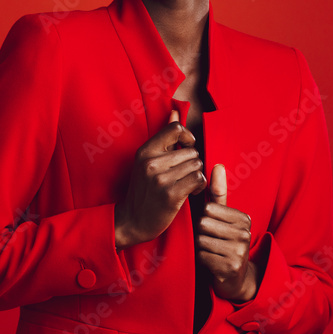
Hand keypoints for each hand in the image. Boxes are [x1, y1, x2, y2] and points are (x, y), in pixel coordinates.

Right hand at [114, 109, 206, 247]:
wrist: (132, 221)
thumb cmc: (144, 190)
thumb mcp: (147, 160)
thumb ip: (164, 138)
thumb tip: (175, 113)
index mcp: (145, 151)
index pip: (175, 130)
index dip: (187, 137)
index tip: (186, 148)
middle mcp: (151, 162)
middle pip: (191, 151)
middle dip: (192, 162)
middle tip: (184, 174)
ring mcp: (161, 178)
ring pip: (197, 165)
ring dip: (196, 175)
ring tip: (186, 184)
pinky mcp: (171, 194)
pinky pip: (199, 179)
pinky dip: (199, 186)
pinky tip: (191, 191)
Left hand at [196, 164, 261, 302]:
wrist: (235, 279)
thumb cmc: (224, 243)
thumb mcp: (223, 218)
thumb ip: (219, 193)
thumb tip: (218, 165)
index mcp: (244, 218)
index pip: (208, 208)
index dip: (203, 218)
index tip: (212, 228)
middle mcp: (245, 233)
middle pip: (203, 223)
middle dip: (200, 233)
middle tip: (209, 242)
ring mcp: (239, 251)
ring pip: (201, 239)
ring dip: (199, 247)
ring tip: (210, 251)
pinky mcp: (230, 267)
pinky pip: (202, 255)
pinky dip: (201, 259)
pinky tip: (210, 263)